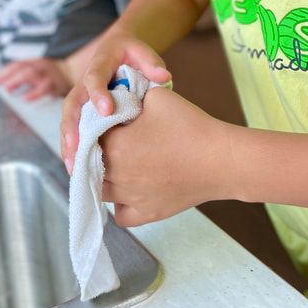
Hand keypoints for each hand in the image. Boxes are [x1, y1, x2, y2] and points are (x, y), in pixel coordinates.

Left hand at [0, 58, 72, 101]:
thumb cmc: (49, 74)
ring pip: (32, 74)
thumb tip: (4, 83)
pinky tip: (26, 99)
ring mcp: (48, 75)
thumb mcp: (36, 69)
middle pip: (24, 68)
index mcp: (34, 62)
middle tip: (1, 85)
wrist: (71, 73)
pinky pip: (44, 88)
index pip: (18, 64)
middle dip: (11, 76)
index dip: (6, 72)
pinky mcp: (56, 85)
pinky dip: (34, 93)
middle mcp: (41, 66)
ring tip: (8, 89)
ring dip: (19, 81)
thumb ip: (23, 74)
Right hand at [60, 27, 170, 173]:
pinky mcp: (83, 112)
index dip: (98, 94)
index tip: (107, 111)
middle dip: (72, 128)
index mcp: (100, 65)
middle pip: (71, 104)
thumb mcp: (141, 51)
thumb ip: (150, 62)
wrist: (118, 50)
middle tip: (76, 150)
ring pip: (69, 121)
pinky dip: (74, 149)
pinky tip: (78, 169)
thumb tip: (163, 77)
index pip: (95, 78)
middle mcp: (84, 82)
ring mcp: (82, 98)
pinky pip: (74, 130)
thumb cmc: (131, 53)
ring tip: (73, 168)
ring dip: (68, 144)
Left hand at [101, 87, 229, 225]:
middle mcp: (118, 176)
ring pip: (100, 191)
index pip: (87, 135)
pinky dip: (119, 204)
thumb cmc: (189, 125)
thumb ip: (129, 94)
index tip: (103, 120)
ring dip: (101, 177)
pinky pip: (121, 215)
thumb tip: (116, 93)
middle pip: (89, 164)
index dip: (92, 126)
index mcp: (115, 146)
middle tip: (107, 140)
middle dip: (93, 151)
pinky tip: (129, 188)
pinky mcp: (149, 214)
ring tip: (116, 163)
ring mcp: (132, 198)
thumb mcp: (155, 96)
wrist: (221, 159)